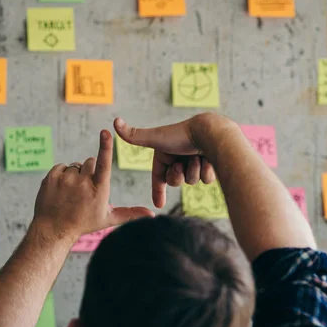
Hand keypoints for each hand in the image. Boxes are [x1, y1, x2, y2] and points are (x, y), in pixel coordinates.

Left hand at [32, 130, 153, 241]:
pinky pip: (61, 166)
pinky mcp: (51, 177)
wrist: (54, 229)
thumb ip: (130, 214)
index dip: (106, 146)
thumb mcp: (108, 219)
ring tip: (71, 193)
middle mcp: (82, 183)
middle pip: (91, 162)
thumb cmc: (83, 223)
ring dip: (75, 175)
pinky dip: (62, 175)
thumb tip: (152, 215)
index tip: (106, 132)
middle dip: (90, 171)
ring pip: (76, 165)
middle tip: (84, 190)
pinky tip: (62, 189)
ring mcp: (66, 180)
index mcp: (99, 190)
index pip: (104, 164)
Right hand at [114, 113, 234, 207]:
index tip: (158, 205)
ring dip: (194, 171)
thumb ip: (134, 135)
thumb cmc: (182, 135)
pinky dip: (206, 171)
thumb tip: (114, 122)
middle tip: (181, 165)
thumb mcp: (155, 138)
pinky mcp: (211, 163)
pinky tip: (208, 159)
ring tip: (198, 157)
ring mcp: (196, 161)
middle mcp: (180, 157)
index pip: (159, 177)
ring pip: (192, 181)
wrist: (211, 132)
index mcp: (166, 154)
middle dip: (178, 176)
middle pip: (176, 181)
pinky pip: (206, 179)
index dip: (157, 191)